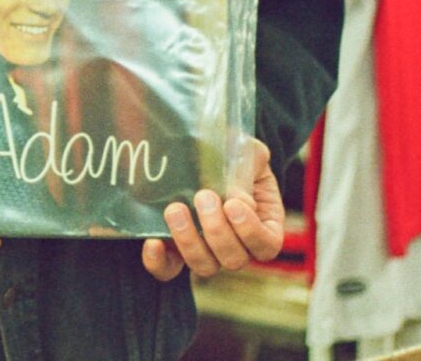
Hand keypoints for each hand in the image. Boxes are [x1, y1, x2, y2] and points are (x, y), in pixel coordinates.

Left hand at [141, 139, 284, 281]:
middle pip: (234, 259)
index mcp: (262, 224)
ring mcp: (207, 250)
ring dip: (190, 241)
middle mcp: (237, 245)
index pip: (266, 245)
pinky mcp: (176, 250)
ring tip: (176, 209)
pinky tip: (153, 242)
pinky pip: (169, 269)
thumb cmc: (231, 154)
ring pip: (204, 266)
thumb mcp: (246, 150)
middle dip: (217, 230)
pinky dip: (160, 262)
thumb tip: (238, 196)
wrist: (201, 152)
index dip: (251, 231)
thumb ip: (250, 162)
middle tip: (203, 197)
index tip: (233, 204)